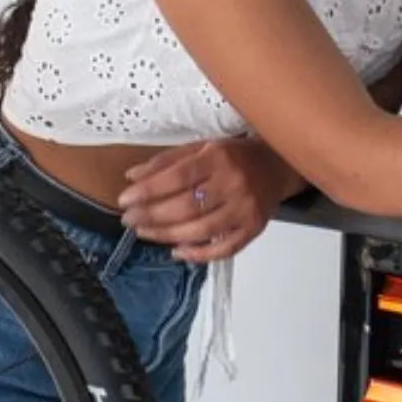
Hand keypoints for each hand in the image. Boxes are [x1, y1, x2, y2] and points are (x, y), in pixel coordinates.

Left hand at [115, 137, 302, 262]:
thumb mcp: (201, 147)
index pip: (178, 176)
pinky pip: (223, 249)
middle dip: (152, 215)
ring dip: (167, 235)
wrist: (276, 166)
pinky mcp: (253, 229)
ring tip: (143, 232)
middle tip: (129, 220)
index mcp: (217, 158)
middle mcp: (233, 184)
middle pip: (186, 206)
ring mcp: (245, 210)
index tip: (125, 200)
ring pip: (201, 230)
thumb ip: (167, 161)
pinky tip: (176, 251)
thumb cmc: (234, 156)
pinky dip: (198, 254)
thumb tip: (132, 177)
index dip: (149, 190)